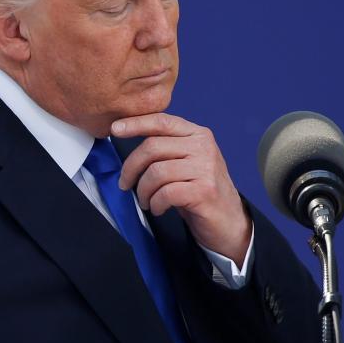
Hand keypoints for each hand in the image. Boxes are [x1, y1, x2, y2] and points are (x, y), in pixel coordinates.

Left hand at [113, 113, 251, 263]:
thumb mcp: (186, 162)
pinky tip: (158, 208)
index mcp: (198, 134)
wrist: (228, 221)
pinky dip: (155, 203)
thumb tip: (127, 139)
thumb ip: (166, 148)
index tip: (115, 129)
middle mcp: (204, 146)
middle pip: (152, 147)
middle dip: (131, 168)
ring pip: (156, 172)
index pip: (162, 121)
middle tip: (125, 184)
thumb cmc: (200, 190)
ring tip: (146, 201)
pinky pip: (165, 193)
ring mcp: (206, 168)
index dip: (135, 123)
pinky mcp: (204, 191)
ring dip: (143, 191)